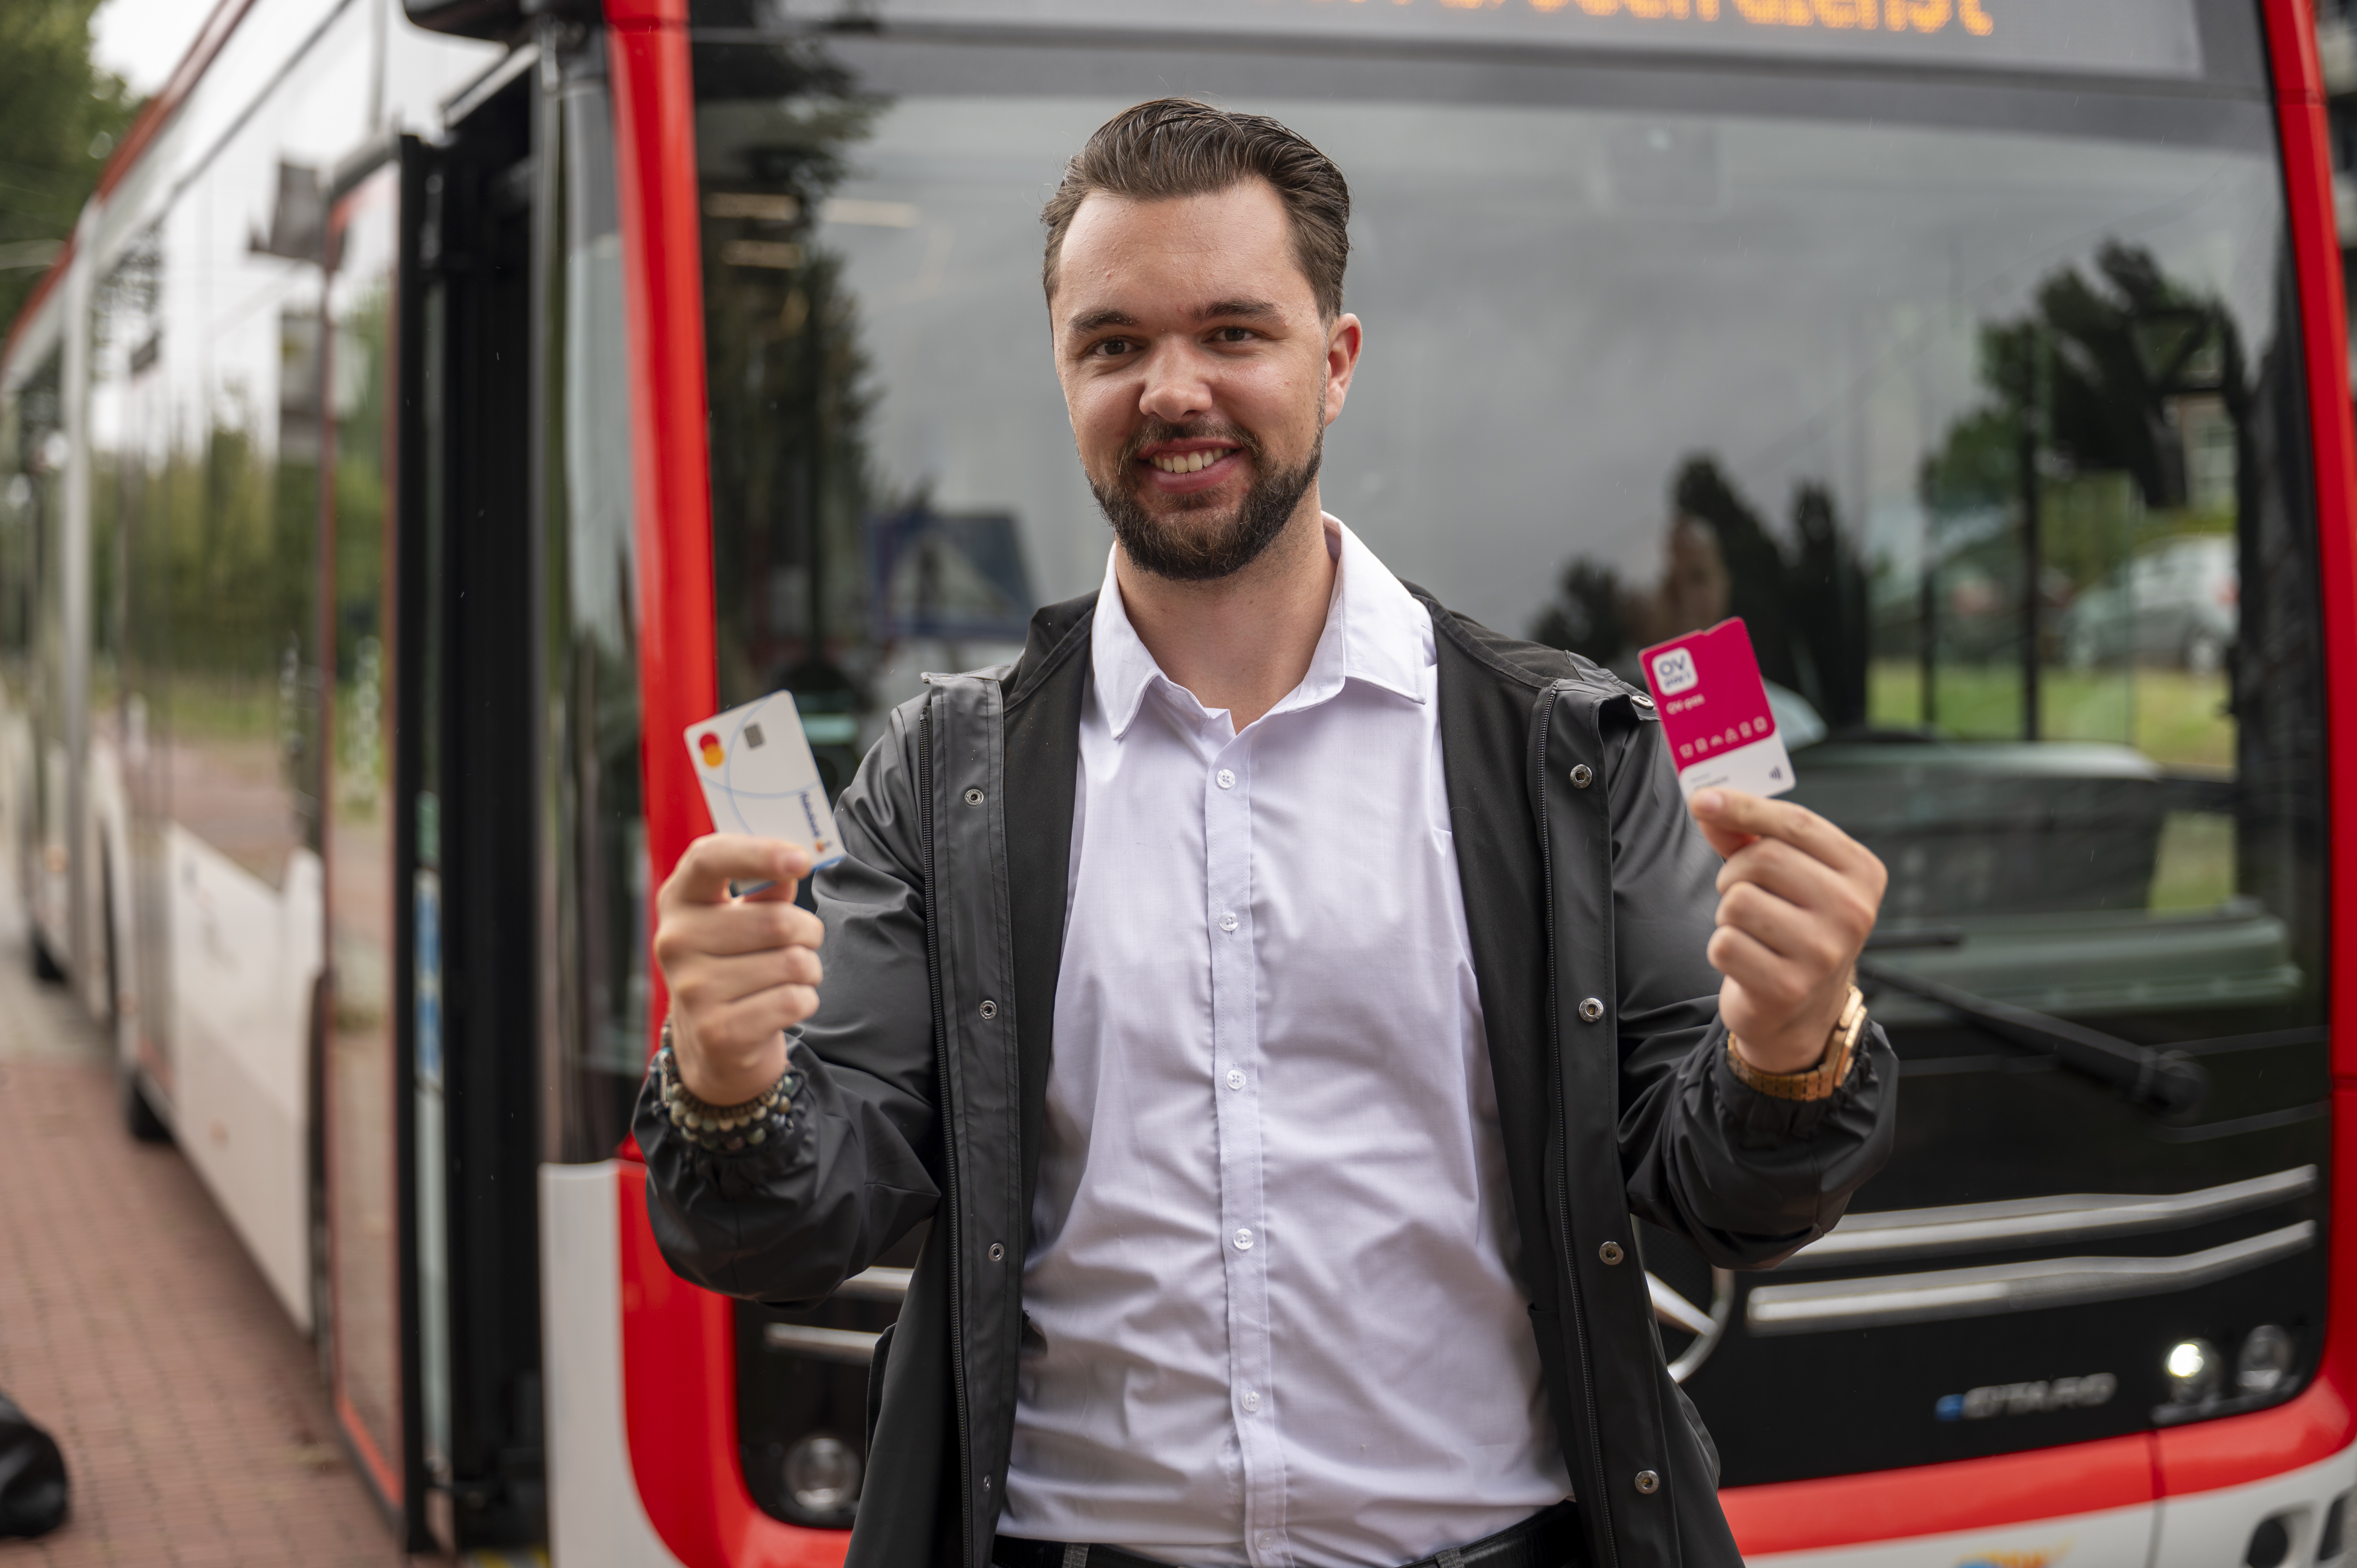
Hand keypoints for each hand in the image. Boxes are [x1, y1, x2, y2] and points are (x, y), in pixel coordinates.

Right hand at [653, 834, 824, 1104]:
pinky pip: (793, 1001)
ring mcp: (693, 989)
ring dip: (808, 970)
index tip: (801, 859)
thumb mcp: (742, 919)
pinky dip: (804, 1001)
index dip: (759, 852)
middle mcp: (676, 941)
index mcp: (679, 901)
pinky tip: (781, 1007)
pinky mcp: (718, 1031)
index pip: (709, 858)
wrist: (713, 1045)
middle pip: (777, 921)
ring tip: (787, 978)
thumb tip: (794, 861)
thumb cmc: (735, 965)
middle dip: (808, 933)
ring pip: (792, 963)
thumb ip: (766, 890)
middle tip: (801, 944)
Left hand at [1689, 789, 1886, 1075]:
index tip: (1702, 799)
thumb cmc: (1792, 928)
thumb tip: (1707, 802)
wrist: (1803, 1011)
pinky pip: (1724, 944)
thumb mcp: (1786, 877)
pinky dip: (1723, 950)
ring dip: (1728, 913)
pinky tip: (1748, 961)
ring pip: (1737, 901)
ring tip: (1752, 930)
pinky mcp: (1788, 986)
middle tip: (1742, 893)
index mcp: (1862, 872)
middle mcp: (1853, 911)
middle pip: (1763, 858)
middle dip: (1735, 873)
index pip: (1797, 823)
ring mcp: (1823, 952)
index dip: (1743, 806)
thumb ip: (1749, 835)